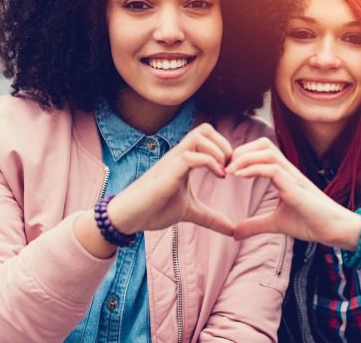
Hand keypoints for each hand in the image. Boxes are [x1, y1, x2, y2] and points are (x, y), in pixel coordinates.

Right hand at [107, 123, 234, 235]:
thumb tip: (232, 230)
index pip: (206, 136)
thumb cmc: (153, 209)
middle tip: (230, 167)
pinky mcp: (167, 173)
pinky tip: (218, 176)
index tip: (232, 169)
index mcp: (183, 160)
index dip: (224, 147)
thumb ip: (210, 217)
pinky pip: (190, 157)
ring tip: (224, 171)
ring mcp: (172, 162)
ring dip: (218, 151)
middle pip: (204, 129)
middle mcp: (178, 156)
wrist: (128, 217)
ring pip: (198, 136)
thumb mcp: (189, 212)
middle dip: (224, 144)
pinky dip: (209, 162)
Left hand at [226, 138, 360, 248]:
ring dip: (245, 157)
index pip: (262, 151)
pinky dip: (253, 169)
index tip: (227, 168)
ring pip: (267, 152)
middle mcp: (289, 170)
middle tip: (226, 166)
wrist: (335, 230)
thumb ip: (255, 224)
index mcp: (284, 175)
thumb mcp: (276, 223)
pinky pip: (272, 169)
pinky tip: (240, 176)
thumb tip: (234, 233)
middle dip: (242, 150)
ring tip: (230, 170)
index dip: (243, 155)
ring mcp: (293, 176)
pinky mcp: (295, 187)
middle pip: (263, 144)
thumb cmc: (311, 223)